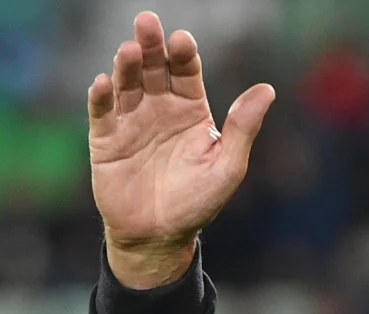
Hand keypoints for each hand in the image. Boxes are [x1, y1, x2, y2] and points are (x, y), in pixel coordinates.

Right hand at [89, 11, 274, 287]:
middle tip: (147, 23)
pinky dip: (101, 98)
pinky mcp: (106, 140)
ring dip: (126, 67)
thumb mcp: (228, 165)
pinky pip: (102, 114)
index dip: (184, 56)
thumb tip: (267, 89)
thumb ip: (243, 127)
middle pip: (154, 69)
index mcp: (191, 111)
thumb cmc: (198, 201)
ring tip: (129, 51)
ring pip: (127, 85)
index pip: (187, 73)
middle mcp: (159, 109)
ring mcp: (131, 122)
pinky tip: (102, 83)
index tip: (183, 41)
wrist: (160, 236)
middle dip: (151, 46)